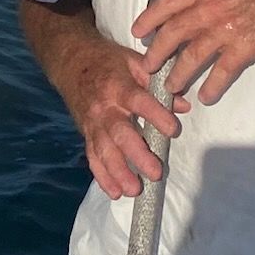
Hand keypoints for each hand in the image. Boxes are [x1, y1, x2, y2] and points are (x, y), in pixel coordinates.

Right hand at [62, 42, 190, 199]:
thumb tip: (183, 106)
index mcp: (119, 86)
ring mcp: (93, 123)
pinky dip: (102, 177)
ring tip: (134, 190)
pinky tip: (115, 192)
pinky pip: (93, 158)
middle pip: (119, 133)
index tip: (173, 130)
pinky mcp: (86, 134)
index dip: (155, 115)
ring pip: (104, 151)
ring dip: (118, 172)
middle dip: (137, 154)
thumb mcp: (134, 62)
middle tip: (155, 172)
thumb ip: (158, 82)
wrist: (71, 61)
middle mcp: (104, 107)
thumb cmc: (108, 61)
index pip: (138, 101)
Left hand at [131, 0, 254, 103]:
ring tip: (170, 86)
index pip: (167, 4)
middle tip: (148, 66)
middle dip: (156, 53)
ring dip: (178, 75)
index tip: (138, 30)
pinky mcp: (244, 49)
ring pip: (191, 57)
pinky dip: (212, 87)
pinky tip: (206, 96)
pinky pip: (222, 73)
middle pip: (172, 35)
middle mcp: (210, 10)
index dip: (148, 19)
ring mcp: (226, 31)